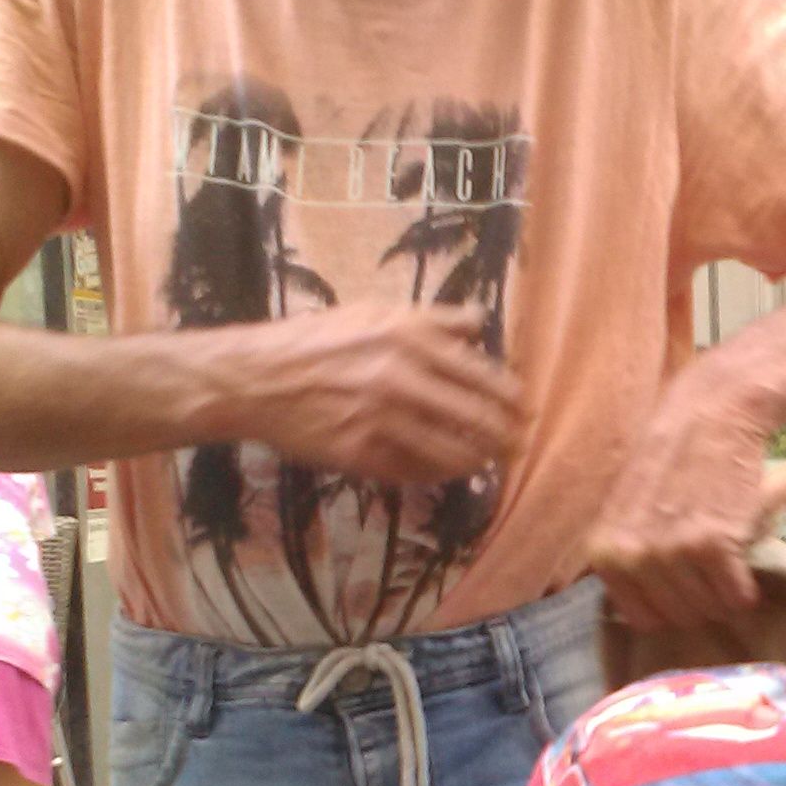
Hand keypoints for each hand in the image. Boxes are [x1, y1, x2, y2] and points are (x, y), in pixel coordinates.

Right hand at [245, 301, 523, 485]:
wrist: (259, 379)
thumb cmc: (319, 341)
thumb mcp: (376, 312)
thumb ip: (433, 319)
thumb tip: (481, 322)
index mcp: (410, 337)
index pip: (483, 374)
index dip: (512, 398)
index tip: (525, 410)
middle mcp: (401, 377)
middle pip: (477, 418)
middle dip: (506, 436)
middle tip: (518, 445)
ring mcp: (382, 419)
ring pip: (452, 451)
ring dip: (478, 460)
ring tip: (488, 461)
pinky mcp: (363, 454)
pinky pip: (416, 471)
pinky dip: (438, 473)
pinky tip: (449, 470)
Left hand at [589, 355, 773, 625]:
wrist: (711, 413)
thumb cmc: (669, 458)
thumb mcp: (623, 508)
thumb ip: (624, 556)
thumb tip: (639, 613)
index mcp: (604, 553)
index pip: (642, 618)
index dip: (670, 606)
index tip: (687, 588)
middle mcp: (631, 556)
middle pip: (678, 617)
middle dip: (700, 601)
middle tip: (714, 572)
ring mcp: (671, 552)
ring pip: (708, 610)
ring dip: (724, 595)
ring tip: (728, 563)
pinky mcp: (713, 545)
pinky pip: (735, 595)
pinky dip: (747, 589)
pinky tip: (746, 566)